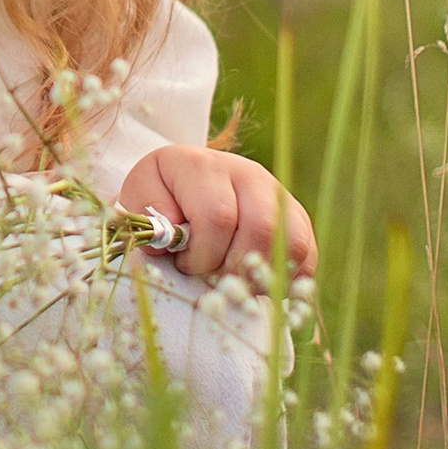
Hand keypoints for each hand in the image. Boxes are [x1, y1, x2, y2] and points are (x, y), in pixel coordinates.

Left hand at [119, 146, 316, 285]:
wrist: (186, 181)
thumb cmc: (162, 197)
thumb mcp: (140, 196)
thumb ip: (148, 214)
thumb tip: (171, 239)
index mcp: (204, 166)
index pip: (218, 217)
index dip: (200, 254)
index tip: (183, 263)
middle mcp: (248, 174)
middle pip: (261, 230)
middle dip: (233, 269)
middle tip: (210, 278)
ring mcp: (277, 194)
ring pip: (292, 242)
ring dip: (261, 276)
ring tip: (233, 282)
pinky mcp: (297, 217)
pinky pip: (307, 254)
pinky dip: (285, 278)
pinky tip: (256, 281)